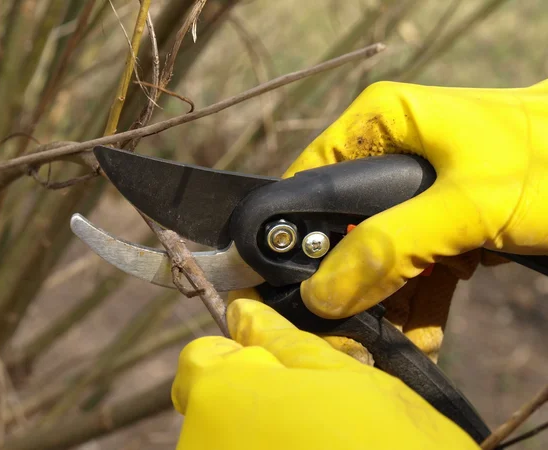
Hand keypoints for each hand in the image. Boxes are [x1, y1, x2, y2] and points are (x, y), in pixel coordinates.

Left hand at [172, 298, 479, 449]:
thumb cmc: (384, 436)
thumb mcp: (339, 373)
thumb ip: (279, 338)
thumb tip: (243, 310)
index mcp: (221, 395)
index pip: (200, 357)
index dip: (239, 350)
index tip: (275, 357)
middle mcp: (201, 440)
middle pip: (213, 399)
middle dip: (252, 389)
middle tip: (309, 396)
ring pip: (229, 434)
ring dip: (261, 426)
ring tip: (317, 430)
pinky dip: (267, 448)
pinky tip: (312, 448)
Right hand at [232, 79, 547, 360]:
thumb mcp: (465, 206)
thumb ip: (390, 246)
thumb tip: (318, 294)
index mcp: (379, 125)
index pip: (310, 184)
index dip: (298, 239)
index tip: (299, 292)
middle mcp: (387, 154)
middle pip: (342, 229)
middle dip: (352, 283)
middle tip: (354, 331)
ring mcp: (414, 193)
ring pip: (377, 256)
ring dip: (386, 303)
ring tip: (395, 344)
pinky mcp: (440, 222)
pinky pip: (412, 266)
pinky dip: (417, 302)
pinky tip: (424, 336)